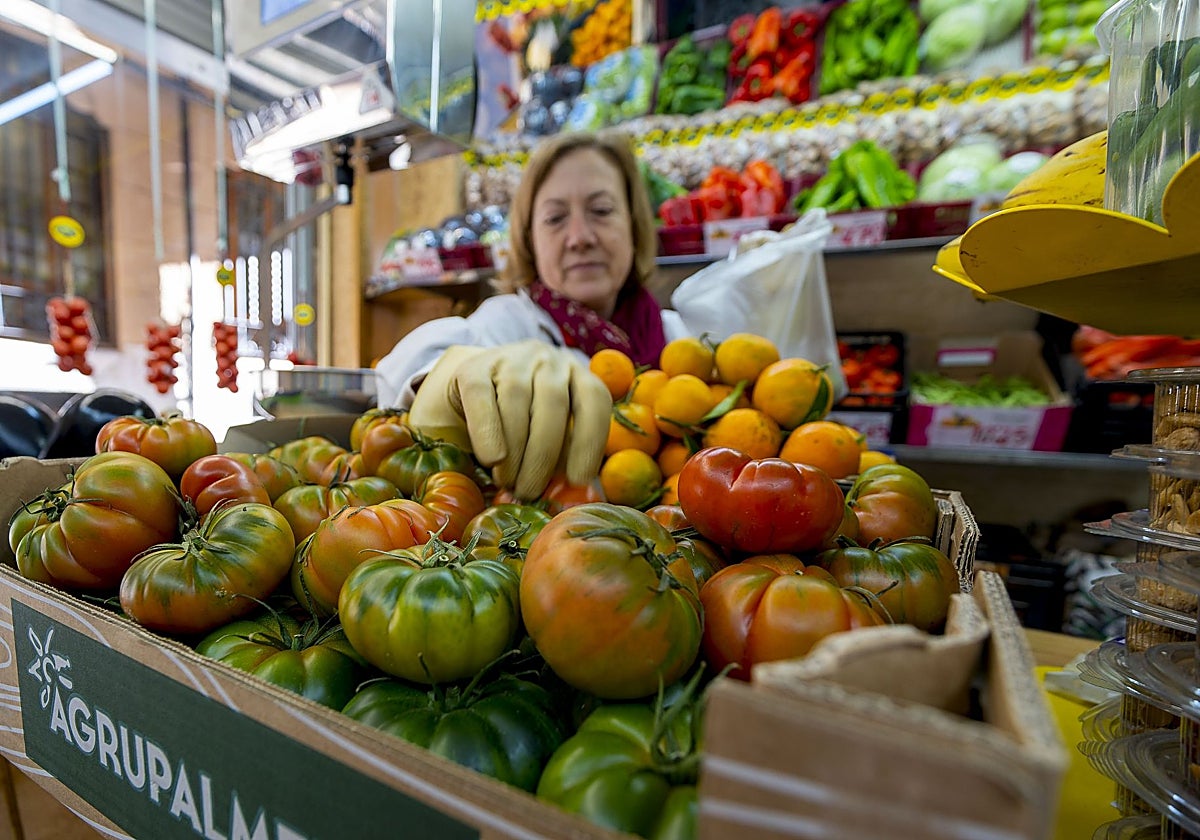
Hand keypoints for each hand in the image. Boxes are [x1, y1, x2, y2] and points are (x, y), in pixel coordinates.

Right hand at [408, 341, 611, 499]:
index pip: (594, 400)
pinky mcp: (474, 367)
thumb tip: (572, 489)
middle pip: (553, 404)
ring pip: (517, 400)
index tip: (578, 479)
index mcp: (577, 374)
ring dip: (514, 450)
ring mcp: (511, 358)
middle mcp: (548, 360)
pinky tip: (492, 459)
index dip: (590, 441)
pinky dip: (487, 432)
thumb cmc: (520, 425)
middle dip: (543, 455)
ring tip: (509, 483)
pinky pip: (482, 398)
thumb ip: (562, 455)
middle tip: (530, 492)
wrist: (469, 395)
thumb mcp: (548, 436)